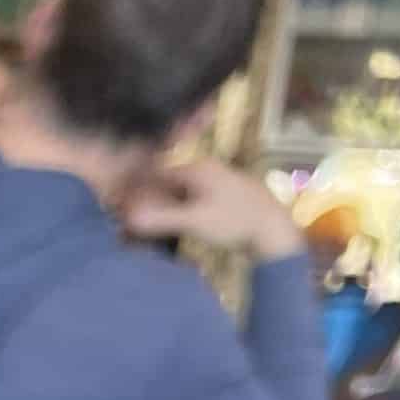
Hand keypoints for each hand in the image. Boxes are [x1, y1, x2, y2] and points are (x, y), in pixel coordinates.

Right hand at [121, 158, 304, 263]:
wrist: (274, 230)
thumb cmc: (235, 223)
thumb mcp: (194, 222)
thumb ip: (160, 219)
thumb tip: (126, 219)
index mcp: (198, 169)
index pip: (158, 175)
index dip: (140, 193)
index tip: (125, 211)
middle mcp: (209, 170)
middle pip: (170, 184)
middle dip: (153, 202)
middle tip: (136, 224)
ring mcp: (219, 182)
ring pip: (184, 193)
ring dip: (169, 209)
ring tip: (156, 229)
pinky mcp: (227, 197)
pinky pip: (197, 201)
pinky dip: (185, 213)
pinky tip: (182, 228)